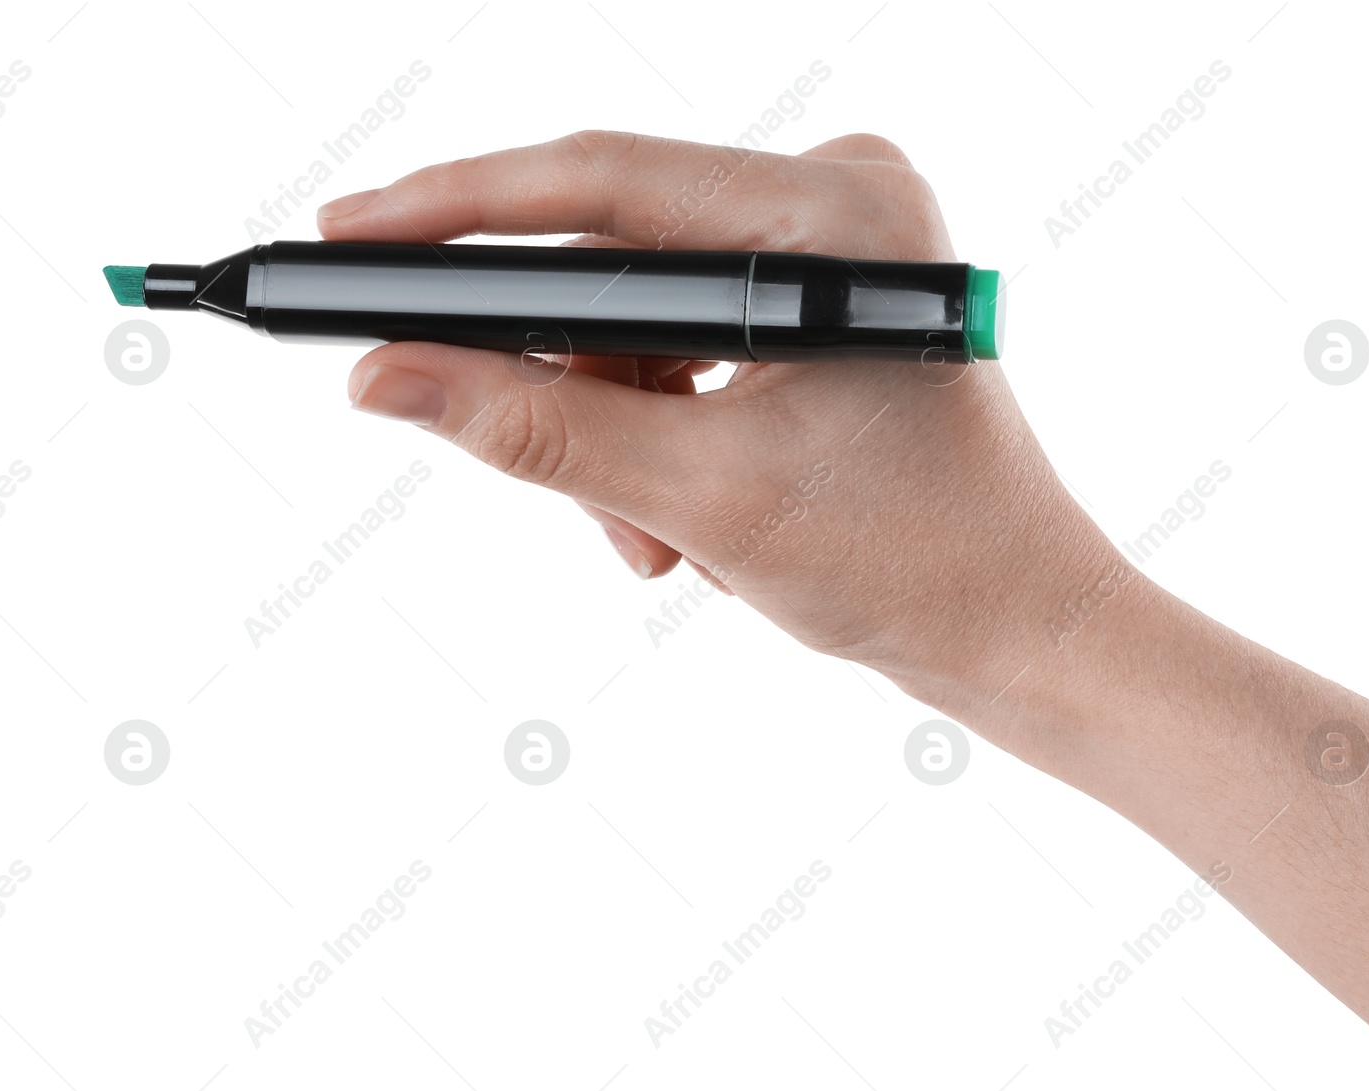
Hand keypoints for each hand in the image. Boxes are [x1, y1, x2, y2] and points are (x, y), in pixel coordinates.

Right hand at [318, 130, 1126, 757]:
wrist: (1021, 631)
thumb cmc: (916, 563)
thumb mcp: (703, 498)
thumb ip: (532, 431)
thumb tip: (388, 376)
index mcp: (837, 213)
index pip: (601, 181)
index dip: (455, 211)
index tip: (347, 237)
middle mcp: (841, 203)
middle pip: (616, 254)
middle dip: (554, 374)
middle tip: (470, 426)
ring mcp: (833, 254)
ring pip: (639, 316)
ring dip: (610, 430)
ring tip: (647, 541)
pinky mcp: (820, 307)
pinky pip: (683, 346)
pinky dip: (656, 434)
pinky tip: (681, 524)